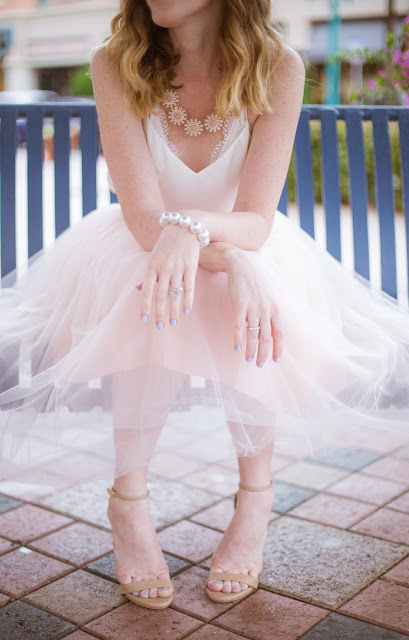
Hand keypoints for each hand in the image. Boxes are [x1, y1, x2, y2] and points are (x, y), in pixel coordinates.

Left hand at [137, 224, 199, 326]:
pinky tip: (187, 311)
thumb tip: (139, 289)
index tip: (144, 320)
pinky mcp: (191, 267)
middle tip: (159, 327)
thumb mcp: (153, 257)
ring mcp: (178, 268)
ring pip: (175, 294)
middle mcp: (164, 269)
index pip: (147, 291)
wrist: (184, 227)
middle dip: (159, 313)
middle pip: (161, 296)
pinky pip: (189, 287)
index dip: (145, 306)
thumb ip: (148, 274)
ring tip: (173, 323)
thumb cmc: (167, 243)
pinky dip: (188, 300)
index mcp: (152, 267)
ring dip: (174, 311)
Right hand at [225, 251, 283, 365]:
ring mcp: (252, 308)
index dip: (278, 348)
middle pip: (267, 337)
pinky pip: (239, 326)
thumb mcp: (268, 295)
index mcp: (274, 308)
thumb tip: (269, 327)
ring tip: (249, 359)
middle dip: (264, 353)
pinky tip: (237, 347)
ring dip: (251, 349)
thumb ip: (270, 311)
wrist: (240, 265)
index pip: (279, 333)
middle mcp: (266, 309)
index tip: (276, 359)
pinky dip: (238, 338)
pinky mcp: (239, 305)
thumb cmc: (254, 281)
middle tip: (260, 365)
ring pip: (253, 334)